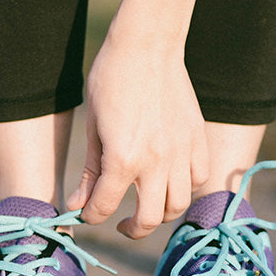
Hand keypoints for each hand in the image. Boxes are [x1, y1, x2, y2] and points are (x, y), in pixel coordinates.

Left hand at [66, 32, 208, 238]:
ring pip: (178, 205)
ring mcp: (181, 152)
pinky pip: (198, 178)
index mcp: (122, 159)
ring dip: (160, 212)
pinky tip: (170, 179)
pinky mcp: (197, 139)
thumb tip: (77, 205)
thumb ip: (90, 172)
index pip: (104, 208)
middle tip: (122, 225)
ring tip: (147, 204)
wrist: (147, 46)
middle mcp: (156, 162)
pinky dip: (184, 187)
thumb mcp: (93, 128)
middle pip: (148, 219)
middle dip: (131, 229)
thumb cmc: (111, 80)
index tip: (87, 213)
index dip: (91, 216)